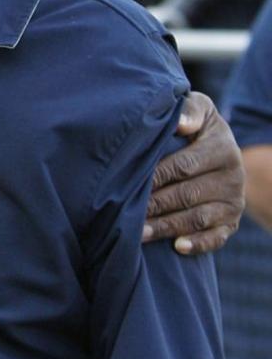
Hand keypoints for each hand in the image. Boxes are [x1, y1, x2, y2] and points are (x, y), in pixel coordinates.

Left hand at [144, 92, 243, 254]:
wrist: (220, 152)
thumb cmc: (196, 128)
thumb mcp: (198, 111)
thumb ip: (190, 110)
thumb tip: (180, 124)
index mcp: (222, 148)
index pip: (184, 166)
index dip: (156, 176)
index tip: (129, 182)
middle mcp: (233, 176)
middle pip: (187, 195)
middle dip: (154, 205)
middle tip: (125, 214)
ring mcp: (233, 201)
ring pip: (197, 218)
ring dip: (166, 228)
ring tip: (138, 234)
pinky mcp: (231, 222)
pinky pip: (217, 238)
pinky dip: (198, 244)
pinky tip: (177, 247)